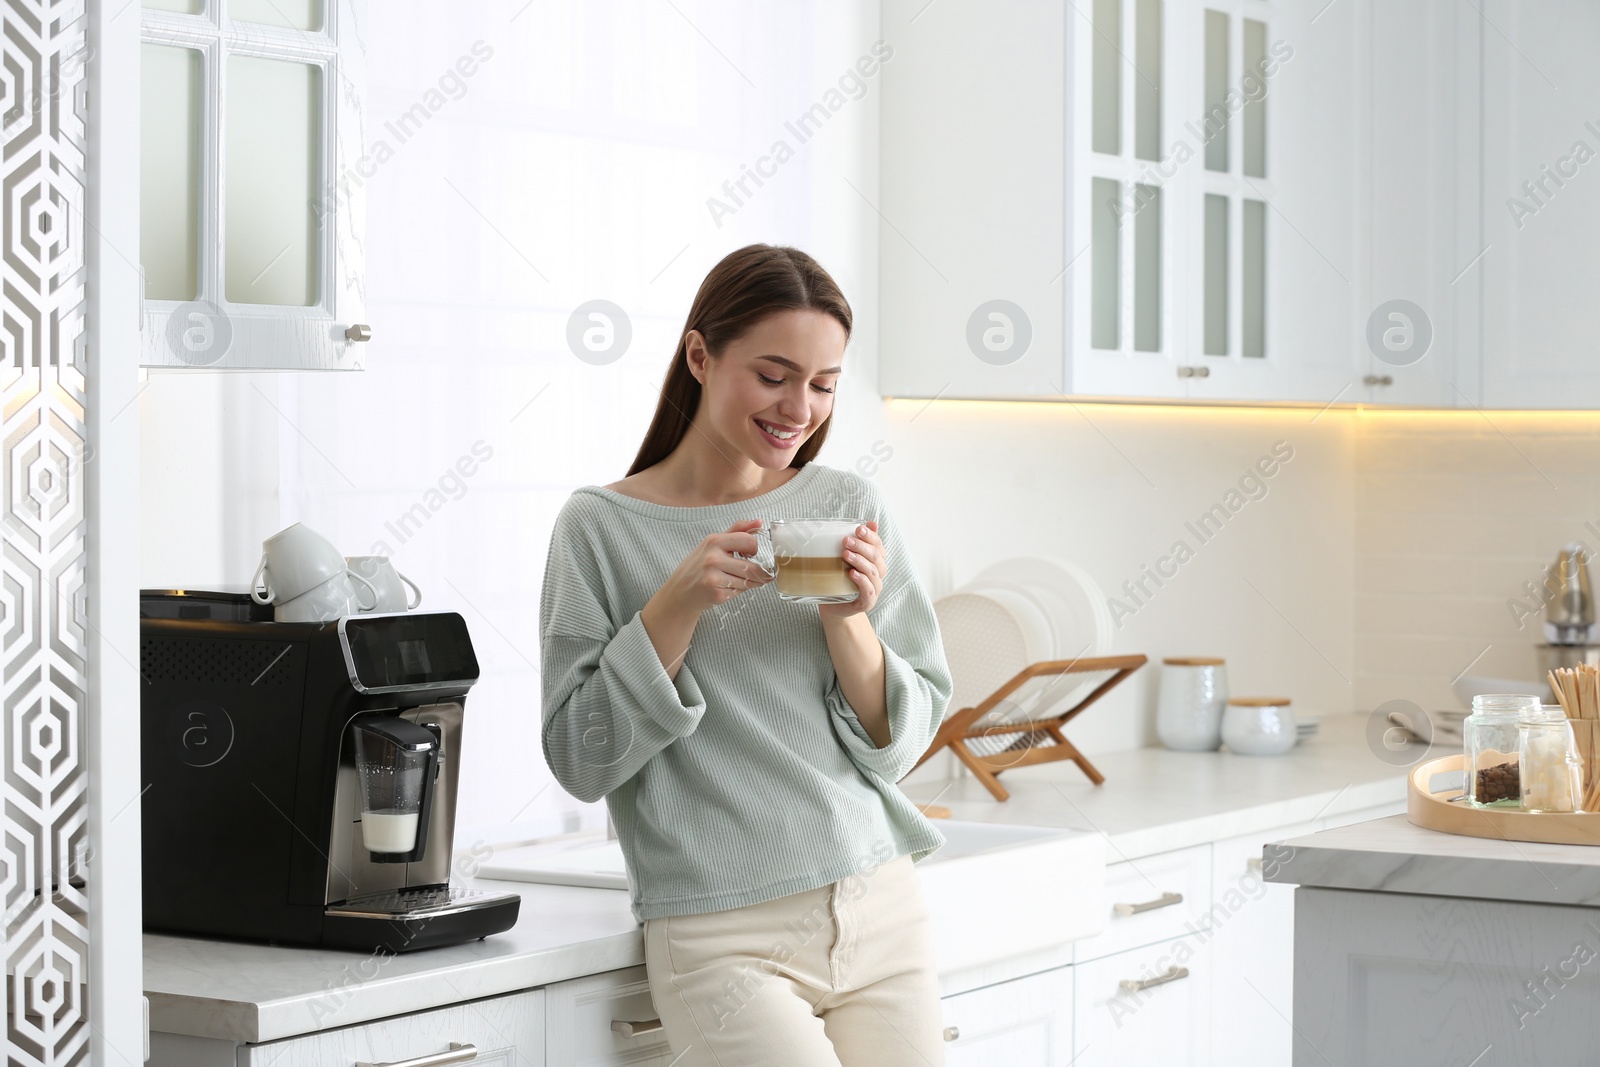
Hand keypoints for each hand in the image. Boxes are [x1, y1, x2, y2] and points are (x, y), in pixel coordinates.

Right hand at [651, 518, 773, 618]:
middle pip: (752, 567)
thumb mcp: (713, 542)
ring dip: (750, 583)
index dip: (755, 549)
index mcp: (714, 541)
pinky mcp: (716, 595)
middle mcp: (713, 558)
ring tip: (738, 580)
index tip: (751, 554)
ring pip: (748, 582)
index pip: (749, 541)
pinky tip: (727, 588)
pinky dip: (738, 591)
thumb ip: (737, 530)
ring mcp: (714, 578)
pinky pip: (739, 592)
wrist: (680, 591)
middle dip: (759, 573)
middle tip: (758, 574)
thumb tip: (760, 522)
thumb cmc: (699, 565)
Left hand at [818, 521, 883, 621]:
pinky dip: (862, 581)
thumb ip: (854, 542)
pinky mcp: (867, 602)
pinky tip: (852, 573)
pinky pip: (869, 591)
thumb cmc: (839, 579)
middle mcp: (878, 574)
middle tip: (846, 540)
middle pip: (876, 557)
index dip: (871, 536)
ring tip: (846, 554)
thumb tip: (869, 522)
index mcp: (875, 561)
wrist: (834, 606)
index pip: (878, 545)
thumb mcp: (844, 558)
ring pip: (873, 572)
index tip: (858, 528)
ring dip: (860, 561)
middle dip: (862, 547)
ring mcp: (874, 589)